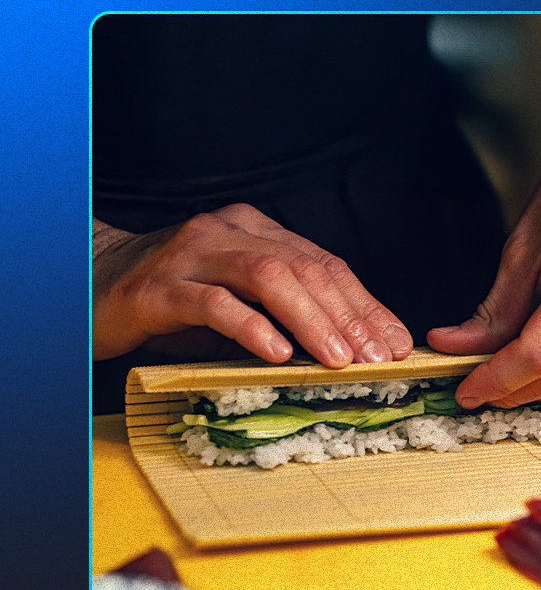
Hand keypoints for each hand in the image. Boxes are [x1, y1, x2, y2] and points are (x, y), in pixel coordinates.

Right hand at [92, 203, 413, 364]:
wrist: (97, 286)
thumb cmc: (179, 300)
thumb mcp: (242, 301)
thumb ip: (287, 311)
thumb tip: (353, 348)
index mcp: (257, 230)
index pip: (325, 264)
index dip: (365, 304)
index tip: (395, 343)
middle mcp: (229, 232)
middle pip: (304, 268)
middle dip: (348, 316)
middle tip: (377, 357)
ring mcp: (194, 254)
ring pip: (267, 277)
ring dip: (310, 320)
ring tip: (339, 359)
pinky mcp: (161, 287)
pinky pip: (213, 303)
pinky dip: (250, 327)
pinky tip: (276, 352)